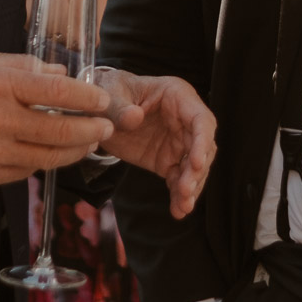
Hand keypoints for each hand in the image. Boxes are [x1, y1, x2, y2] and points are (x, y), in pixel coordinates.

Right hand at [0, 52, 113, 185]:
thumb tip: (63, 74)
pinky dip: (40, 163)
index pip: (56, 91)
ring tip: (86, 144)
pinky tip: (47, 154)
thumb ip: (24, 66)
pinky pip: (24, 171)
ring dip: (73, 152)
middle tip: (105, 128)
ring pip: (46, 156)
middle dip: (90, 130)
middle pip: (59, 129)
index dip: (87, 98)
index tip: (102, 101)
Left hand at [94, 67, 217, 219]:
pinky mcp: (167, 160)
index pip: (200, 120)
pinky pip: (178, 179)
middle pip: (202, 147)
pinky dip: (179, 195)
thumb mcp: (109, 94)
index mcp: (177, 96)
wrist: (99, 110)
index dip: (202, 141)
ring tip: (183, 206)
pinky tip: (178, 210)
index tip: (195, 163)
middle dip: (197, 170)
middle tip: (185, 190)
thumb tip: (133, 119)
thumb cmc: (109, 91)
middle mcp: (184, 120)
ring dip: (191, 187)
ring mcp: (177, 142)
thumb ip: (119, 107)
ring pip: (194, 167)